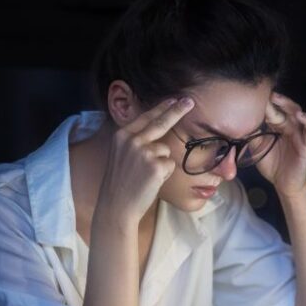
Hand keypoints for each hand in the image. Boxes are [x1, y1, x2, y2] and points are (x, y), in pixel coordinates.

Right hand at [96, 97, 193, 225]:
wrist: (116, 207)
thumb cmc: (120, 184)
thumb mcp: (120, 156)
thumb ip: (134, 142)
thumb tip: (156, 132)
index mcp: (122, 136)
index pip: (146, 117)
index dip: (161, 108)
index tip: (174, 99)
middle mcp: (132, 140)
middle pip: (160, 122)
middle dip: (177, 110)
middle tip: (190, 101)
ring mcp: (144, 152)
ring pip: (166, 150)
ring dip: (162, 163)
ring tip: (146, 176)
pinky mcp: (156, 166)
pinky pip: (170, 165)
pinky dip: (164, 174)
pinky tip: (151, 182)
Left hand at [255, 92, 305, 197]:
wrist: (284, 185)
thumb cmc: (273, 166)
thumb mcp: (258, 148)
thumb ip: (251, 135)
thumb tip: (237, 124)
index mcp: (278, 127)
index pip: (273, 111)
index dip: (266, 103)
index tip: (254, 95)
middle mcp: (290, 127)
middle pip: (286, 108)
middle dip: (277, 100)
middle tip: (266, 93)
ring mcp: (300, 135)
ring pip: (298, 114)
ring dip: (290, 105)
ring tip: (279, 99)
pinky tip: (300, 115)